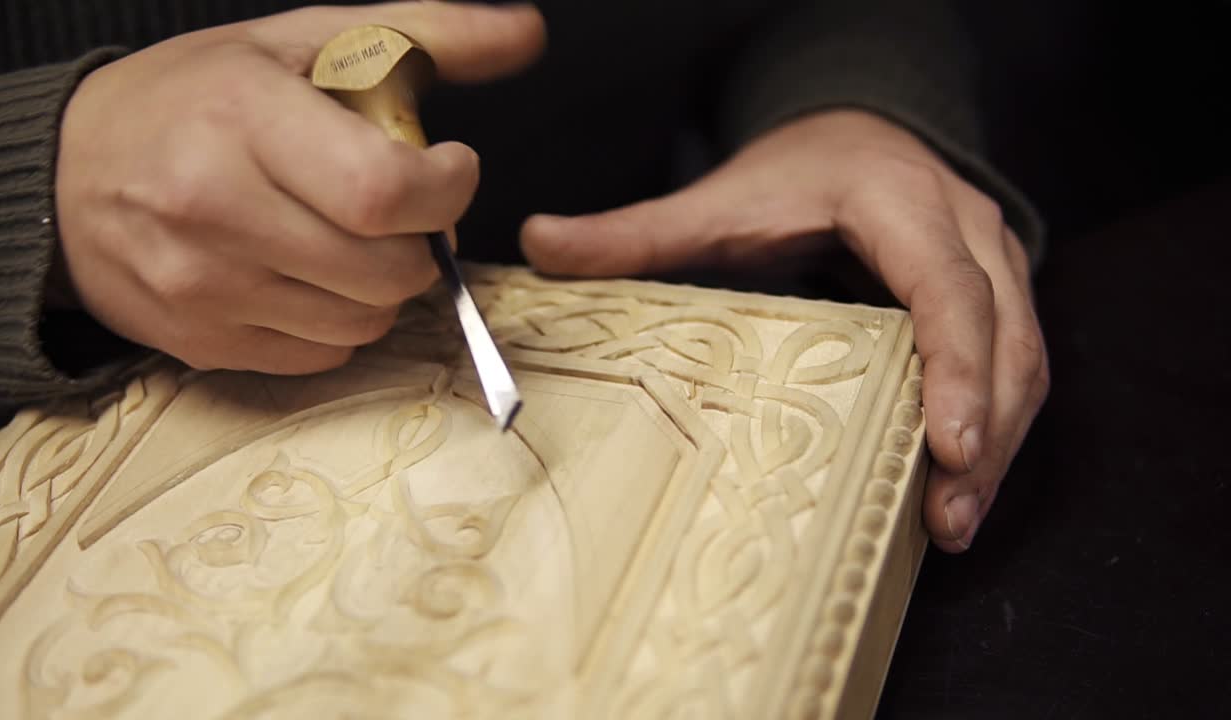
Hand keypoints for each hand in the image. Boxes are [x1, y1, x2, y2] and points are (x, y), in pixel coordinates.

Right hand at [55, 2, 545, 373]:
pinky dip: (339, 322)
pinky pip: (320, 357)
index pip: (381, 192)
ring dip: (384, 287)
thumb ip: (424, 34)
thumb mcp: (300, 42)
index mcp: (241, 121)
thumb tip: (526, 32)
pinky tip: (310, 276)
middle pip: (384, 270)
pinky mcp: (199, 343)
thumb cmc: (193, 99)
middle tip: (401, 208)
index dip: (445, 190)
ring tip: (351, 238)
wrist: (64, 173)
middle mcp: (212, 210)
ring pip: (362, 323)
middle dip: (422, 242)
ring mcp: (201, 288)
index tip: (449, 168)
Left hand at [521, 110, 1049, 552]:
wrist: (860, 131)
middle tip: (949, 515)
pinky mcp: (1002, 294)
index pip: (948, 288)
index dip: (958, 367)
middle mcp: (966, 231)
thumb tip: (538, 245)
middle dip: (986, 430)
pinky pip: (1019, 364)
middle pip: (1006, 338)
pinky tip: (958, 485)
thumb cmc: (797, 170)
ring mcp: (997, 264)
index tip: (951, 445)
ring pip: (1027, 359)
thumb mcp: (720, 198)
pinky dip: (997, 426)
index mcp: (900, 204)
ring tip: (953, 521)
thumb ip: (635, 230)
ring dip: (1000, 443)